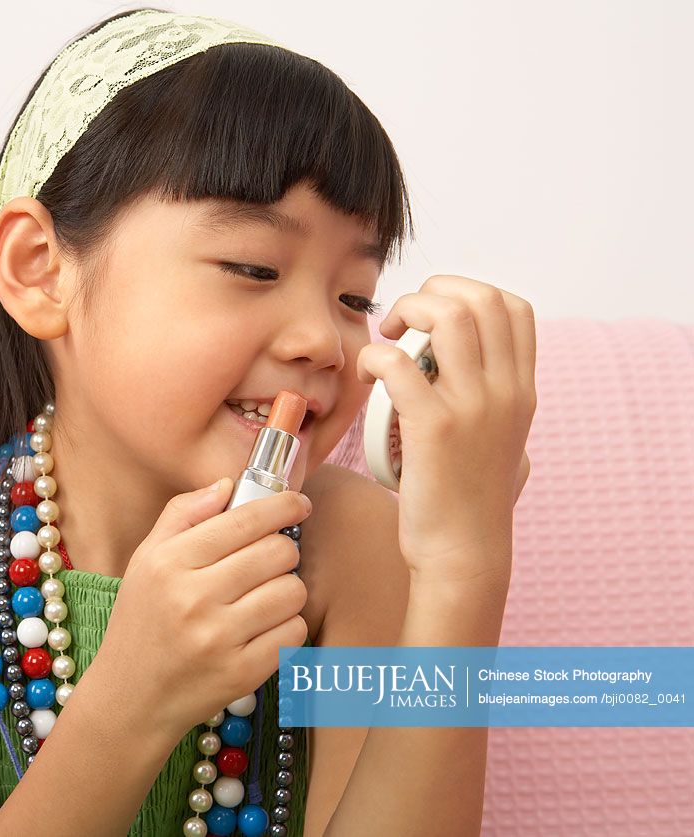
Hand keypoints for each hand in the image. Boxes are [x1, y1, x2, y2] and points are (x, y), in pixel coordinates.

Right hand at [88, 479, 311, 739]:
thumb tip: (227, 485)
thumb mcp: (145, 560)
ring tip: (264, 597)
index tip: (297, 504)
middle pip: (277, 553)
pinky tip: (263, 629)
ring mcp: (219, 638)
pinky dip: (287, 627)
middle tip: (271, 559)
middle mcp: (193, 598)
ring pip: (293, 592)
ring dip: (287, 590)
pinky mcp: (242, 673)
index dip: (282, 507)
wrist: (132, 697)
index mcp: (169, 562)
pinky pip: (294, 633)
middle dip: (283, 551)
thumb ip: (182, 514)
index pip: (244, 520)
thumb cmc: (142, 621)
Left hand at [356, 274, 536, 587]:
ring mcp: (473, 406)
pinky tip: (367, 374)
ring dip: (406, 313)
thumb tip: (493, 390)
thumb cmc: (476, 504)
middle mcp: (505, 391)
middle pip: (479, 299)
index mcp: (523, 390)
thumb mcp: (510, 447)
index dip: (469, 293)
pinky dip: (375, 356)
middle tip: (401, 323)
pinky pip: (399, 363)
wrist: (465, 552)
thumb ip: (504, 413)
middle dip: (432, 293)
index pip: (513, 307)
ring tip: (385, 339)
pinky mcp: (433, 426)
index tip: (434, 316)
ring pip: (446, 317)